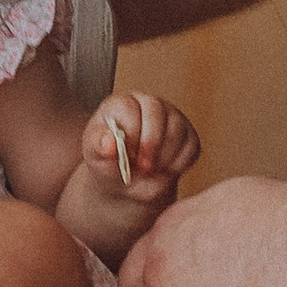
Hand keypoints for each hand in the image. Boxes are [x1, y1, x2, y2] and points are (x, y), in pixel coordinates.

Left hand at [83, 91, 199, 212]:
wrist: (129, 182)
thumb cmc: (109, 164)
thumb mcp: (96, 158)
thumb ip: (99, 147)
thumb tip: (109, 141)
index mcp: (120, 105)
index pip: (128, 106)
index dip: (130, 132)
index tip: (127, 154)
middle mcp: (147, 104)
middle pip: (156, 109)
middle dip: (151, 142)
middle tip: (144, 167)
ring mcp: (171, 117)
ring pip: (177, 128)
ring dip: (164, 156)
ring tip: (150, 171)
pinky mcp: (188, 135)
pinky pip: (191, 147)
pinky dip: (178, 164)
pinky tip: (163, 171)